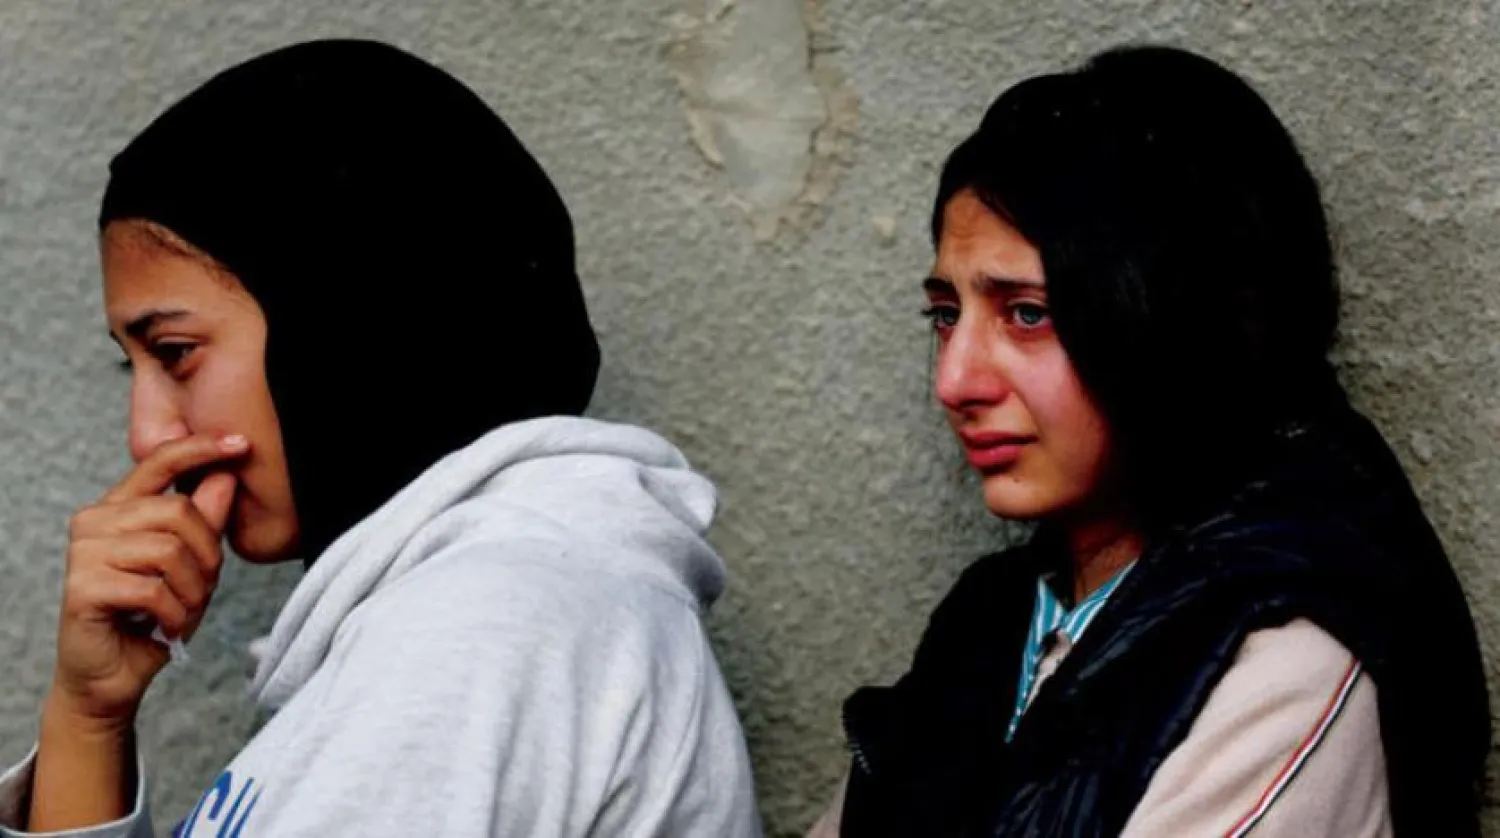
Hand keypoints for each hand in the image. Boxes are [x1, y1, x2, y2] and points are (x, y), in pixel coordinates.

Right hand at [47, 434, 247, 726]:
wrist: (114, 675)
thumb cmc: (153, 616)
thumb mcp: (193, 563)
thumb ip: (206, 519)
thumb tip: (226, 473)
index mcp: (119, 507)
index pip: (158, 461)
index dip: (200, 448)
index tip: (240, 444)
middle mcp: (94, 521)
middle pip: (177, 512)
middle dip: (207, 556)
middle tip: (202, 590)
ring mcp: (83, 553)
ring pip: (169, 552)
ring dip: (193, 591)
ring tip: (182, 611)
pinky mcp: (82, 587)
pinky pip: (154, 590)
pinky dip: (175, 615)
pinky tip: (167, 629)